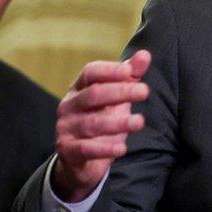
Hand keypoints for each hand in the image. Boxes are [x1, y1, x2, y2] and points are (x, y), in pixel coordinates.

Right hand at [52, 50, 150, 202]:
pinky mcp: (68, 150)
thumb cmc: (102, 117)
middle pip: (94, 94)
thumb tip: (144, 54)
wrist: (80, 157)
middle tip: (144, 91)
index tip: (130, 71)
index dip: (110, 70)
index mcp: (79, 87)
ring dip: (118, 122)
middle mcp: (69, 105)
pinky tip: (122, 148)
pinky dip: (105, 148)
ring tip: (139, 121)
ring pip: (93, 123)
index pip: (90, 72)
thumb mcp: (116, 96)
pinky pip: (87, 149)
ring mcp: (66, 128)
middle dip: (120, 92)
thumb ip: (130, 76)